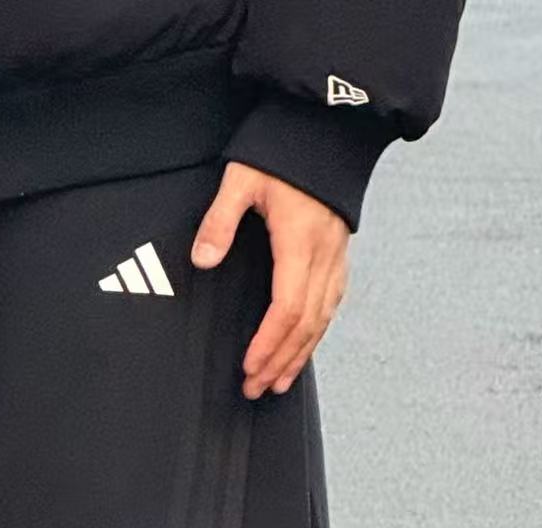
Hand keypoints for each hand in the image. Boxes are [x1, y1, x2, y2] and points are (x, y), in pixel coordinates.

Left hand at [191, 162, 348, 399]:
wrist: (329, 125)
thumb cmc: (282, 149)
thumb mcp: (241, 178)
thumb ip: (220, 220)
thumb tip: (202, 260)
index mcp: (299, 242)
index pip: (287, 307)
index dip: (269, 343)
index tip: (250, 367)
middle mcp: (324, 254)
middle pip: (305, 324)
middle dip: (280, 361)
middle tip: (256, 388)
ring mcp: (336, 254)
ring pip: (322, 318)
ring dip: (300, 354)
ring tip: (279, 382)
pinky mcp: (339, 251)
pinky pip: (332, 302)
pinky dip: (317, 332)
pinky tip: (304, 348)